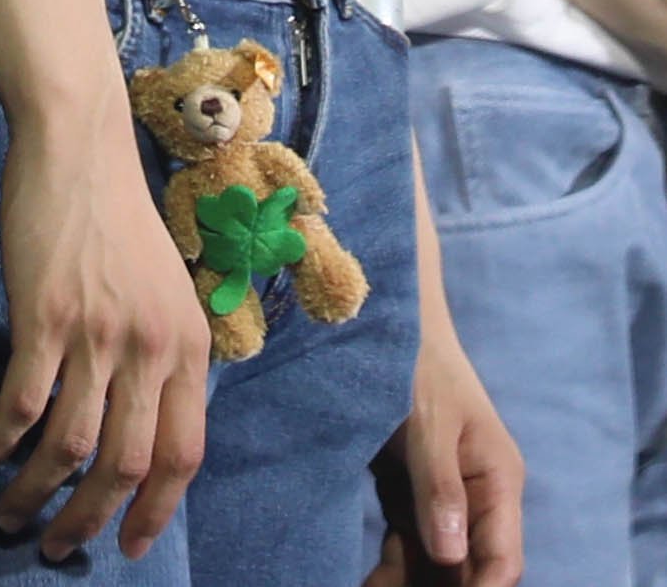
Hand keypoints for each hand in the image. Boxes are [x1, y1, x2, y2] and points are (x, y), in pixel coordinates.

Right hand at [0, 88, 206, 562]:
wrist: (78, 144)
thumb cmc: (116, 212)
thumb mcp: (163, 287)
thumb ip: (159, 352)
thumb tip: (140, 423)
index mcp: (186, 345)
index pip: (184, 454)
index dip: (157, 511)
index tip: (130, 546)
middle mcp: (149, 347)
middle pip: (127, 465)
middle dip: (91, 521)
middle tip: (59, 549)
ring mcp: (96, 333)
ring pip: (72, 447)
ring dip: (37, 497)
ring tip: (10, 521)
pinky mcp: (44, 316)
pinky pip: (22, 404)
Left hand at [364, 293, 523, 585]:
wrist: (385, 312)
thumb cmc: (417, 356)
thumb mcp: (428, 418)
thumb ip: (440, 485)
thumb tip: (453, 558)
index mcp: (497, 479)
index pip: (501, 559)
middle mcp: (477, 496)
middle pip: (469, 568)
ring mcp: (444, 496)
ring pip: (437, 562)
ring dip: (409, 581)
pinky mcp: (412, 490)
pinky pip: (409, 542)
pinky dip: (392, 565)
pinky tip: (371, 580)